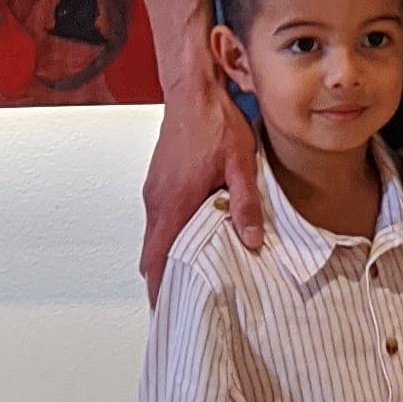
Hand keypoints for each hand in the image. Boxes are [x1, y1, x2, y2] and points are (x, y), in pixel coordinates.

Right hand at [138, 41, 260, 295]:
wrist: (192, 88)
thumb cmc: (214, 122)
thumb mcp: (240, 165)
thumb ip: (245, 204)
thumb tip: (251, 239)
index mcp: (173, 203)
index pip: (157, 261)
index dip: (159, 290)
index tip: (165, 313)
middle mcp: (157, 200)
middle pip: (152, 255)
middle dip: (163, 280)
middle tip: (181, 303)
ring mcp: (155, 189)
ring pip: (156, 236)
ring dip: (167, 257)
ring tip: (190, 276)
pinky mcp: (159, 180)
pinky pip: (160, 217)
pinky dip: (169, 236)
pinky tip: (192, 237)